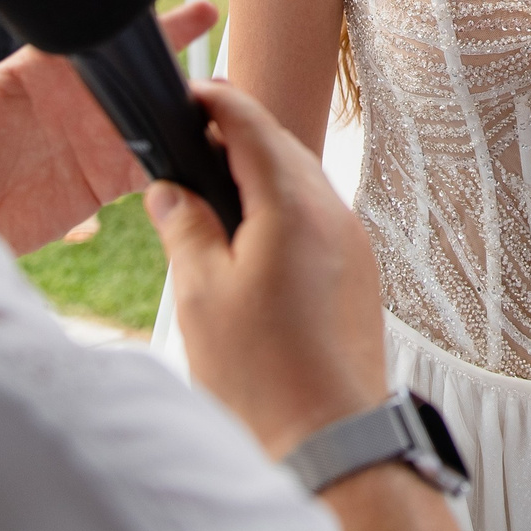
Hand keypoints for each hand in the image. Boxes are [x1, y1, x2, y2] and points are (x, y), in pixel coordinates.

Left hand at [0, 1, 217, 254]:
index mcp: (38, 73)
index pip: (91, 34)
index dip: (128, 17)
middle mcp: (74, 100)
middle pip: (131, 67)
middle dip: (169, 44)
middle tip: (206, 16)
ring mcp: (92, 139)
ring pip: (150, 112)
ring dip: (184, 102)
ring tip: (223, 94)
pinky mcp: (102, 181)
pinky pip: (153, 163)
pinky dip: (181, 155)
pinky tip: (209, 148)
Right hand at [152, 81, 389, 458]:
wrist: (330, 439)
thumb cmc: (262, 373)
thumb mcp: (201, 293)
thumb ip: (184, 227)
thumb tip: (171, 189)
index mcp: (293, 206)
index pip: (253, 127)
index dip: (218, 102)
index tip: (191, 91)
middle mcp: (333, 214)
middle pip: (283, 149)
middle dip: (238, 135)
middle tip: (193, 135)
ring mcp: (352, 243)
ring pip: (303, 183)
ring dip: (261, 173)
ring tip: (214, 187)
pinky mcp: (359, 273)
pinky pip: (318, 217)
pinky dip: (283, 208)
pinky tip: (251, 236)